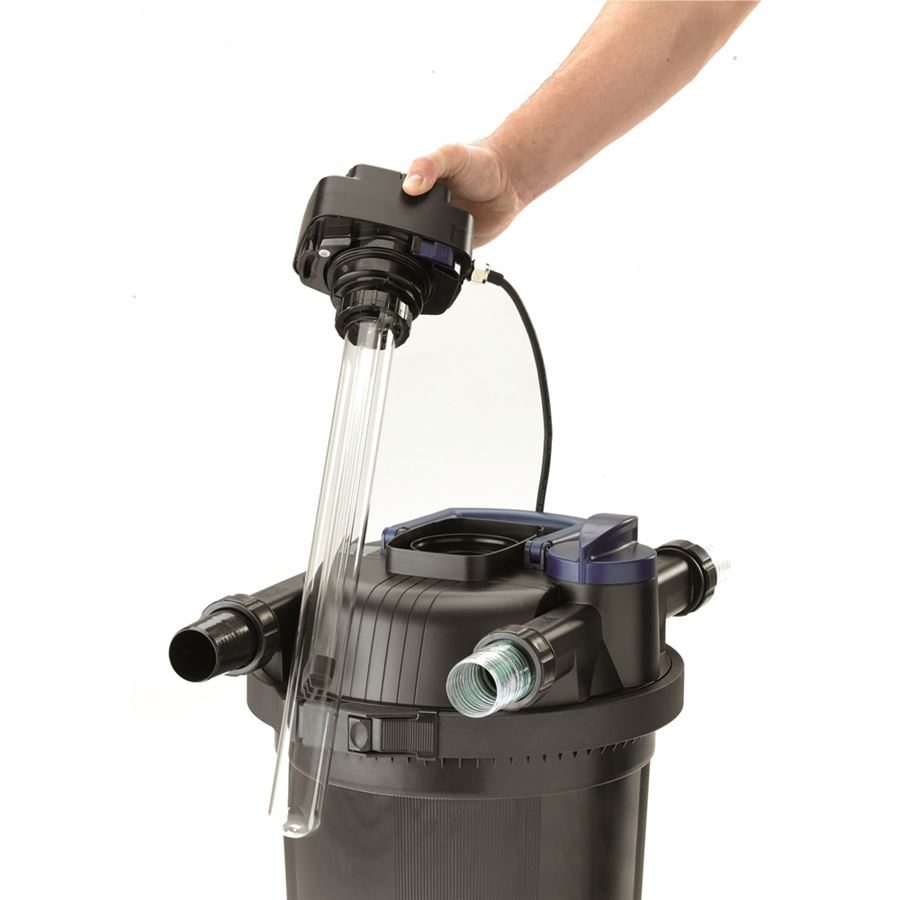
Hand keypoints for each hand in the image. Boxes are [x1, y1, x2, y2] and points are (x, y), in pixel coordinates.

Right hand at [402, 142, 525, 246]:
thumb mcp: (452, 154)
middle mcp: (424, 207)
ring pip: (425, 244)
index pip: (396, 199)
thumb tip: (410, 185)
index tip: (408, 205)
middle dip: (414, 229)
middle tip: (432, 219)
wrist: (510, 182)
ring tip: (444, 231)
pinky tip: (452, 246)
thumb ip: (429, 164)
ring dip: (430, 244)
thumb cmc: (481, 162)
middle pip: (407, 227)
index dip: (395, 205)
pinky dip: (446, 256)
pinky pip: (444, 256)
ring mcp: (439, 227)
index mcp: (416, 185)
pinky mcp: (453, 243)